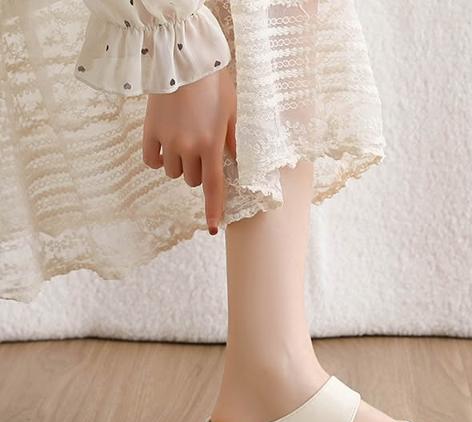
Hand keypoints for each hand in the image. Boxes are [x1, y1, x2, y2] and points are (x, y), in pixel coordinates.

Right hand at [142, 69, 236, 234]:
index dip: (213, 210)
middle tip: (201, 150)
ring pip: (173, 173)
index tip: (214, 228)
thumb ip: (234, 141)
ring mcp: (167, 141)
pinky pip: (152, 161)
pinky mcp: (149, 132)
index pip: (213, 187)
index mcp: (212, 145)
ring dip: (180, 166)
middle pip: (191, 181)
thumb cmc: (213, 84)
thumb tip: (237, 164)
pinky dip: (159, 160)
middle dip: (198, 172)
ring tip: (184, 141)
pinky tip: (165, 147)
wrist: (181, 58)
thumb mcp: (233, 112)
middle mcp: (188, 147)